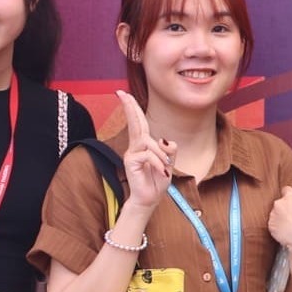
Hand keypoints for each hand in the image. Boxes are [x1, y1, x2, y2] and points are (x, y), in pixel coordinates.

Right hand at [116, 91, 173, 207]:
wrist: (150, 199)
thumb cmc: (157, 180)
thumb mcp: (169, 162)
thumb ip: (170, 150)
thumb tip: (166, 140)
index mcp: (144, 144)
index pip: (139, 122)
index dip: (133, 108)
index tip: (124, 94)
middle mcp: (135, 146)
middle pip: (135, 123)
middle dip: (130, 107)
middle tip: (122, 93)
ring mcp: (131, 153)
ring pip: (149, 142)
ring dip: (162, 154)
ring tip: (165, 167)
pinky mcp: (130, 161)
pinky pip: (148, 154)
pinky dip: (158, 161)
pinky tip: (161, 170)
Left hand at [268, 184, 291, 257]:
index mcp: (290, 196)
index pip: (286, 190)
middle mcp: (279, 203)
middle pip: (281, 202)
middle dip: (286, 207)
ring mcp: (273, 214)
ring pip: (276, 212)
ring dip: (282, 216)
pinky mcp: (270, 225)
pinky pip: (273, 223)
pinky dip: (279, 226)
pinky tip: (288, 230)